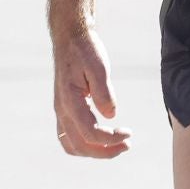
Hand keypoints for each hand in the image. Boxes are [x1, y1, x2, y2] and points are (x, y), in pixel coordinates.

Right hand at [51, 23, 129, 158]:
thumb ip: (103, 92)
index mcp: (70, 100)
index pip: (89, 133)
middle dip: (105, 151)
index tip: (129, 134)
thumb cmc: (85, 50)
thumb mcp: (99, 66)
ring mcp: (60, 111)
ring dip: (94, 151)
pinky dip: (84, 145)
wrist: (70, 37)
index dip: (110, 139)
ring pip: (72, 145)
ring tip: (116, 146)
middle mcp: (62, 110)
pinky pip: (68, 138)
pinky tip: (101, 139)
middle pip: (80, 145)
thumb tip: (111, 115)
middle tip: (127, 145)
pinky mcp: (63, 109)